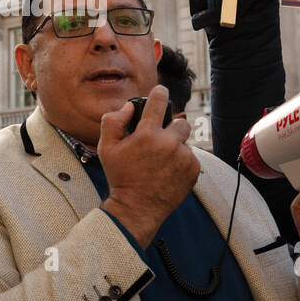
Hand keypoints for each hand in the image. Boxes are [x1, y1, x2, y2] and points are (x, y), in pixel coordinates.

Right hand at [99, 85, 199, 248]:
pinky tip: (167, 172)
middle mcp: (168, 143)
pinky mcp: (193, 170)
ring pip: (184, 141)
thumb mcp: (106, 148)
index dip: (159, 93)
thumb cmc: (121, 177)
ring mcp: (183, 157)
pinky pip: (190, 157)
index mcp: (147, 134)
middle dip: (170, 127)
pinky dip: (181, 161)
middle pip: (179, 121)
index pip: (159, 101)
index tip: (160, 92)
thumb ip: (113, 121)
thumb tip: (128, 107)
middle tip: (159, 141)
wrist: (137, 208)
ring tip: (160, 162)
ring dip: (175, 146)